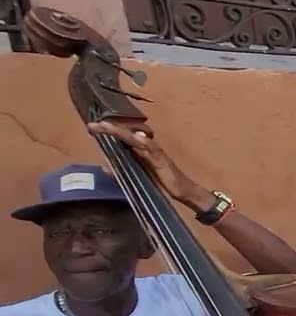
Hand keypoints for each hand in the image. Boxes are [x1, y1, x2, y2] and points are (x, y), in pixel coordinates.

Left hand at [88, 121, 202, 204]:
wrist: (183, 191)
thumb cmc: (162, 185)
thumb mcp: (136, 179)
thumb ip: (120, 173)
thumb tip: (103, 166)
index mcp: (140, 152)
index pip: (122, 139)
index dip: (108, 132)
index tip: (92, 128)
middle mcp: (146, 149)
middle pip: (126, 135)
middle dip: (110, 129)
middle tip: (92, 125)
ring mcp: (155, 153)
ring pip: (136, 139)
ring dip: (121, 132)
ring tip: (106, 126)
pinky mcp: (162, 160)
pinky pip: (152, 149)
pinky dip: (144, 142)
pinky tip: (135, 136)